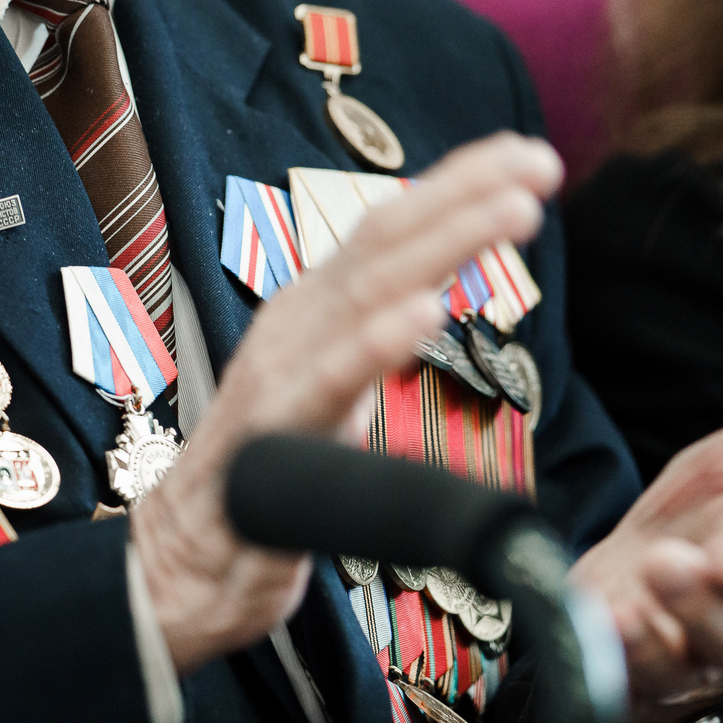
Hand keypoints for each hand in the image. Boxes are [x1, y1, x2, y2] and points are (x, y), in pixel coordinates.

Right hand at [132, 134, 564, 672]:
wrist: (181, 567)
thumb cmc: (264, 482)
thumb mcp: (333, 390)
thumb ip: (374, 338)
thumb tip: (434, 291)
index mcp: (315, 309)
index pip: (392, 227)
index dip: (459, 184)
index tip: (530, 156)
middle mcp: (296, 322)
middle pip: (386, 239)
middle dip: (467, 193)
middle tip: (540, 164)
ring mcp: (279, 371)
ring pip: (368, 290)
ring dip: (446, 243)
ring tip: (513, 212)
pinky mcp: (269, 433)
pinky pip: (329, 380)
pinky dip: (377, 340)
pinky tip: (426, 310)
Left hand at [569, 355, 722, 722]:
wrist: (632, 581)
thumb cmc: (709, 516)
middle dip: (709, 604)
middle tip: (670, 566)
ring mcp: (682, 649)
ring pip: (686, 656)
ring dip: (659, 622)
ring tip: (636, 578)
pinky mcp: (629, 671)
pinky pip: (624, 674)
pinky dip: (611, 650)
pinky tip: (598, 621)